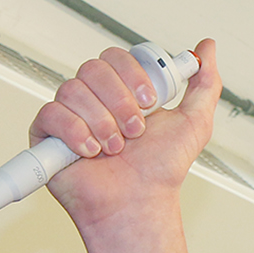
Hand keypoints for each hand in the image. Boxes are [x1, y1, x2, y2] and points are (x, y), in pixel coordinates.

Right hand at [31, 39, 220, 229]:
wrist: (137, 205)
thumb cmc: (160, 171)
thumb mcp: (194, 122)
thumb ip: (204, 83)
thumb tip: (207, 47)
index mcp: (122, 90)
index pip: (116, 57)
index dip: (132, 75)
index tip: (149, 101)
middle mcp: (94, 98)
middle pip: (93, 68)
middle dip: (119, 101)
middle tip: (134, 130)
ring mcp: (69, 115)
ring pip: (73, 89)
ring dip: (101, 121)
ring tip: (115, 147)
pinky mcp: (47, 135)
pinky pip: (51, 114)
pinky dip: (75, 132)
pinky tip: (91, 151)